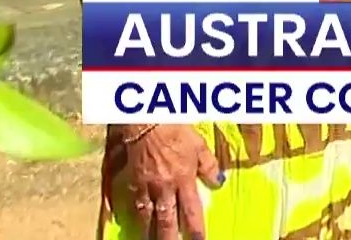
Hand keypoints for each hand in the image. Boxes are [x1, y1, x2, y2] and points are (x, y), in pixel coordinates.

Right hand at [119, 124, 222, 238]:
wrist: (146, 121)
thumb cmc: (176, 131)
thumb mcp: (199, 146)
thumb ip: (209, 166)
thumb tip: (219, 183)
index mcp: (184, 180)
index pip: (192, 212)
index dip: (196, 230)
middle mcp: (164, 188)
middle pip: (166, 221)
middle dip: (169, 239)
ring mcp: (145, 187)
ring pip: (146, 218)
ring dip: (150, 234)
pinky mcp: (131, 183)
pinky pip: (131, 206)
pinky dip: (134, 218)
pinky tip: (135, 227)